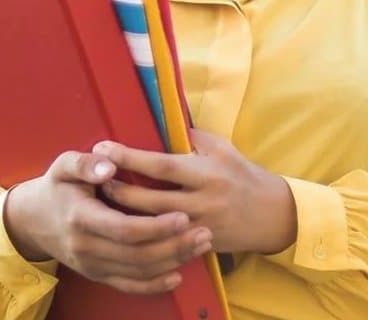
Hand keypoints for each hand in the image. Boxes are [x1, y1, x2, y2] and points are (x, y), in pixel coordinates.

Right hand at [2, 149, 213, 294]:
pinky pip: (129, 286)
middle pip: (137, 254)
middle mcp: (85, 247)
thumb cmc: (57, 187)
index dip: (156, 227)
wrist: (32, 220)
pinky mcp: (97, 275)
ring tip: (201, 246)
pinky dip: (154, 285)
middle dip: (174, 246)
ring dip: (173, 261)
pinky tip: (178, 274)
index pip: (124, 229)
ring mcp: (91, 265)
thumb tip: (109, 164)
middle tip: (204, 232)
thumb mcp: (63, 166)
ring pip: (138, 271)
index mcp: (80, 217)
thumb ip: (85, 163)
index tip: (183, 216)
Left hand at [94, 129, 297, 255]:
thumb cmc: (244, 175)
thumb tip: (159, 123)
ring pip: (153, 225)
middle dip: (118, 189)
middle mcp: (202, 201)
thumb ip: (191, 138)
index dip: (130, 157)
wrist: (273, 215)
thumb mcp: (222, 149)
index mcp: (206, 172)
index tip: (103, 148)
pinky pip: (165, 243)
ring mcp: (200, 227)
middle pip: (150, 199)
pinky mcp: (199, 245)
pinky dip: (142, 235)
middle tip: (94, 179)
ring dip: (125, 214)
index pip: (161, 165)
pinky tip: (123, 228)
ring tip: (101, 202)